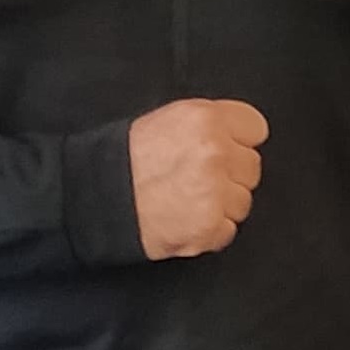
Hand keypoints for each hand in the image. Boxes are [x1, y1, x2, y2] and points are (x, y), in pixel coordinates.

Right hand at [128, 99, 268, 259]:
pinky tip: (184, 219)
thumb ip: (208, 125)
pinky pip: (228, 230)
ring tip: (186, 200)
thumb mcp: (169, 120)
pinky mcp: (209, 226)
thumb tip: (238, 137)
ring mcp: (215, 191)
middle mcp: (216, 152)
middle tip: (195, 179)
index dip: (239, 141)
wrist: (93, 197)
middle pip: (251, 167)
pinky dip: (209, 231)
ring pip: (243, 201)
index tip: (224, 150)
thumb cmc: (125, 159)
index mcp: (206, 119)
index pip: (255, 129)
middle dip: (229, 175)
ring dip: (221, 205)